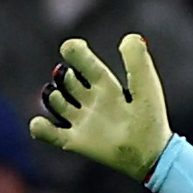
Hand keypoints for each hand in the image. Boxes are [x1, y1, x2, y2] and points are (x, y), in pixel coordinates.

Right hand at [30, 34, 174, 181]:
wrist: (152, 155)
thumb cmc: (151, 120)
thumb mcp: (146, 87)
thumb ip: (138, 62)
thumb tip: (129, 37)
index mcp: (106, 85)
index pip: (84, 62)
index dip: (75, 51)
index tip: (71, 47)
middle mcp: (91, 100)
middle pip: (67, 80)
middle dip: (65, 76)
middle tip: (72, 80)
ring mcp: (82, 120)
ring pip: (55, 101)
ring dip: (53, 97)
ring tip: (61, 100)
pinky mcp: (75, 141)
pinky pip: (49, 133)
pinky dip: (40, 128)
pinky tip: (41, 124)